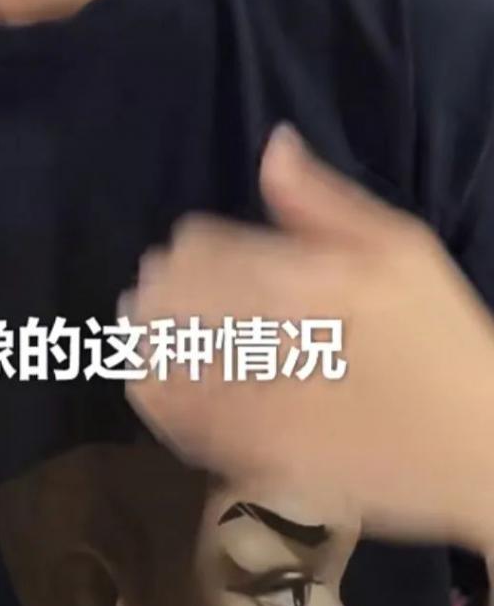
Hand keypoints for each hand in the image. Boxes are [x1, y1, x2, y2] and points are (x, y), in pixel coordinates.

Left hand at [122, 126, 493, 549]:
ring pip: (168, 362)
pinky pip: (184, 427)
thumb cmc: (443, 339)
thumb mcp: (402, 247)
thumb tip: (273, 145)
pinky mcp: (263, 460)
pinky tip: (152, 383)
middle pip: (176, 301)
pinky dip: (159, 399)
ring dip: (149, 339)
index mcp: (310, 279)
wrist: (482, 449)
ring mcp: (266, 405)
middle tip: (154, 286)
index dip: (187, 247)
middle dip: (161, 289)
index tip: (183, 249)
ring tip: (144, 328)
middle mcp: (280, 337)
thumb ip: (324, 199)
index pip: (203, 249)